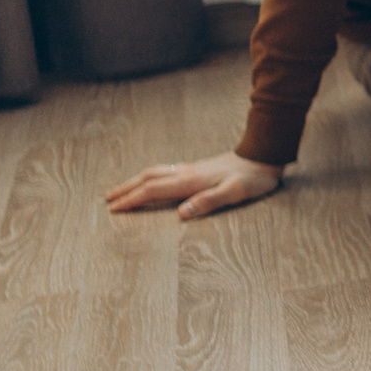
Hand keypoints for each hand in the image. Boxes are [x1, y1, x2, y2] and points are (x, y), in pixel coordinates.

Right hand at [104, 151, 283, 219]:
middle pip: (148, 179)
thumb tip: (181, 213)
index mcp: (190, 181)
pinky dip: (149, 177)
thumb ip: (208, 202)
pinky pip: (164, 171)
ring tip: (121, 189)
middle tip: (107, 200)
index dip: (132, 200)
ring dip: (135, 181)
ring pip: (155, 172)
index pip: (153, 191)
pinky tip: (150, 180)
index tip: (114, 209)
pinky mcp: (196, 168)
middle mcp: (186, 172)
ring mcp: (190, 168)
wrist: (263, 156)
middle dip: (126, 189)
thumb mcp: (235, 193)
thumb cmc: (252, 178)